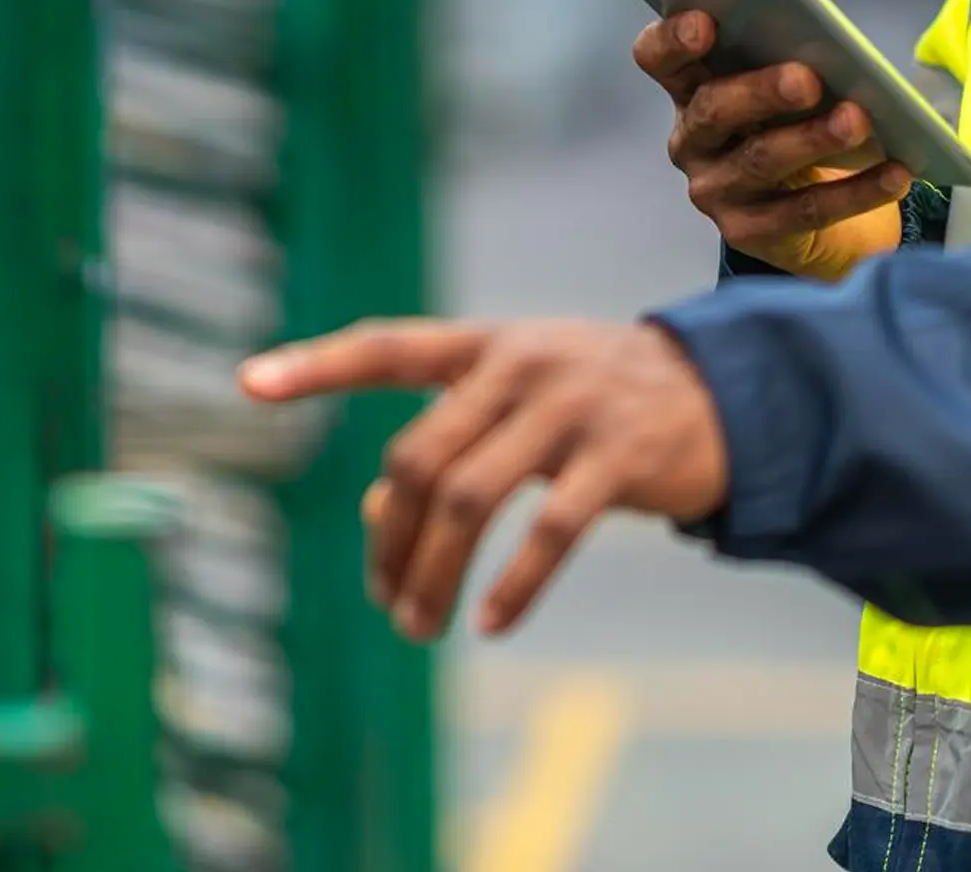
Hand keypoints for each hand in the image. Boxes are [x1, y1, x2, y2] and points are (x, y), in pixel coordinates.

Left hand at [239, 317, 727, 643]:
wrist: (723, 389)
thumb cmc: (592, 404)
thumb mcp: (520, 406)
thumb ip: (450, 447)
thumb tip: (380, 530)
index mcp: (483, 345)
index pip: (385, 347)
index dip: (316, 364)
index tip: (247, 382)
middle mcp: (518, 364)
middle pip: (418, 456)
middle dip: (388, 539)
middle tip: (383, 601)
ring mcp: (571, 405)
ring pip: (471, 497)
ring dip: (434, 572)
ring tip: (418, 626)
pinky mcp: (621, 455)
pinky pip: (553, 527)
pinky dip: (515, 582)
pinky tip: (491, 622)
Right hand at [633, 10, 910, 280]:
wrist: (802, 212)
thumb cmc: (789, 127)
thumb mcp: (778, 93)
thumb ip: (783, 64)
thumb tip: (831, 47)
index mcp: (690, 89)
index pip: (658, 59)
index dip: (673, 41)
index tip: (705, 22)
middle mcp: (692, 139)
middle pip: (712, 110)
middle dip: (759, 92)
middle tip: (806, 80)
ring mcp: (715, 188)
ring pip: (759, 161)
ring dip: (811, 139)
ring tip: (856, 121)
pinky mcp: (747, 231)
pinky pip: (804, 210)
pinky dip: (855, 191)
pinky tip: (893, 174)